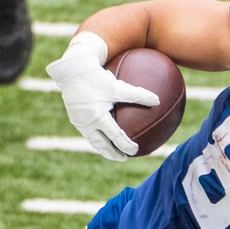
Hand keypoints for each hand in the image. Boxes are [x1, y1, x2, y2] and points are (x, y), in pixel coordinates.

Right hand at [45, 32, 158, 160]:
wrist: (72, 70)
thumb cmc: (96, 77)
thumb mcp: (118, 86)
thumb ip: (138, 94)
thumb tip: (157, 100)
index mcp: (98, 117)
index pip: (114, 137)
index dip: (125, 145)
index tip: (135, 151)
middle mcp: (87, 122)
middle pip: (101, 144)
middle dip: (112, 153)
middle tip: (123, 158)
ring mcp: (78, 121)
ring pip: (92, 140)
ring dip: (102, 147)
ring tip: (112, 151)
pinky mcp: (74, 116)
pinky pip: (86, 131)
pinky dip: (95, 137)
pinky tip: (102, 135)